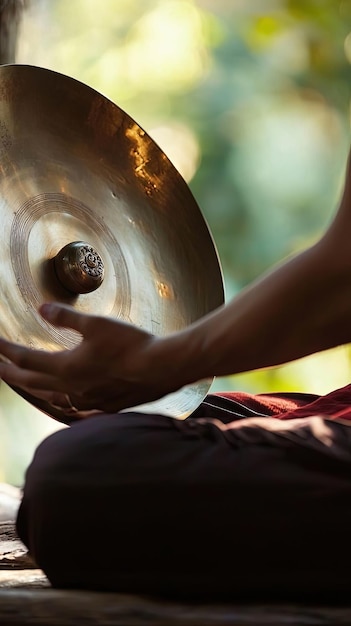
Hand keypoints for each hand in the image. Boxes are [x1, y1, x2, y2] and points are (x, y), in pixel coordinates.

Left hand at [0, 303, 189, 413]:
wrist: (161, 368)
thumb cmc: (131, 345)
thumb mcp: (96, 324)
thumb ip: (66, 317)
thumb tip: (42, 309)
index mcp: (67, 367)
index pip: (26, 360)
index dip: (7, 351)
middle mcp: (73, 388)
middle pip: (32, 383)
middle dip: (11, 373)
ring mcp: (88, 401)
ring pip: (50, 397)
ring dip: (32, 388)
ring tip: (24, 382)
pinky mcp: (105, 406)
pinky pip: (73, 406)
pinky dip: (60, 399)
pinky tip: (65, 398)